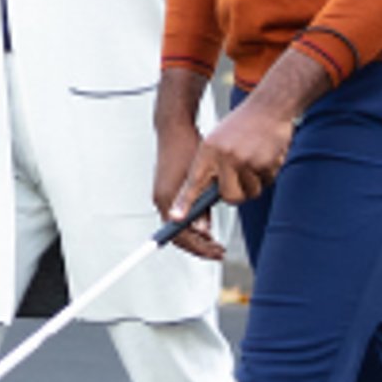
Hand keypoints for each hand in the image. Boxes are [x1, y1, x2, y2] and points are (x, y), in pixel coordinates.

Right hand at [152, 117, 219, 256]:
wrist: (175, 128)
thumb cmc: (188, 148)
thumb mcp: (200, 179)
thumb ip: (202, 207)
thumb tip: (204, 231)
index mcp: (167, 200)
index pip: (179, 237)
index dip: (198, 248)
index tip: (215, 253)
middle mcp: (162, 201)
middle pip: (178, 234)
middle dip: (199, 245)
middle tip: (219, 250)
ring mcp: (163, 196)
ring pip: (180, 225)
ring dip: (198, 235)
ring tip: (216, 240)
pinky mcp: (167, 190)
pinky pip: (179, 214)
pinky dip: (194, 222)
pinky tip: (208, 222)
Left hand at [166, 93, 293, 258]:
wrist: (269, 106)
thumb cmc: (242, 123)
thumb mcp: (217, 141)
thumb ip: (211, 167)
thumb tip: (211, 196)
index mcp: (208, 151)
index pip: (194, 182)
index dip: (185, 203)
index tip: (175, 218)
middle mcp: (224, 156)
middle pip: (230, 197)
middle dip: (238, 194)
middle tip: (242, 178)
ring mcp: (245, 160)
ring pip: (251, 192)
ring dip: (256, 182)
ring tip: (255, 159)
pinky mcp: (264, 162)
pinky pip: (267, 182)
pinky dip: (269, 173)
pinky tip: (267, 154)